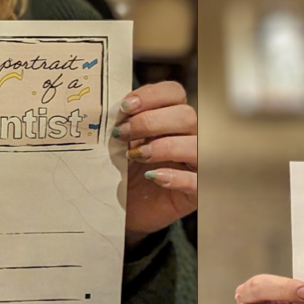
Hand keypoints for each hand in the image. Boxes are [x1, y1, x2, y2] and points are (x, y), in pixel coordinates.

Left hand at [117, 79, 195, 235]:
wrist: (121, 211)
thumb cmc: (122, 173)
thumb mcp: (120, 146)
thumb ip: (123, 127)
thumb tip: (107, 112)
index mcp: (172, 118)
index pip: (174, 93)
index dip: (152, 95)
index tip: (125, 107)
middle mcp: (189, 137)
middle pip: (186, 116)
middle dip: (150, 122)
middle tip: (122, 134)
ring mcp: (196, 164)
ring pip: (196, 145)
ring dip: (164, 147)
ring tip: (136, 157)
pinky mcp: (195, 192)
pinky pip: (197, 181)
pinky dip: (177, 177)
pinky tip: (155, 177)